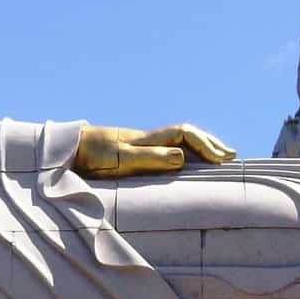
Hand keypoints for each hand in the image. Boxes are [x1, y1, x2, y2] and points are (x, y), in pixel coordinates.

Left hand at [73, 123, 236, 178]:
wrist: (68, 148)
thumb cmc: (90, 154)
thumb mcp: (120, 158)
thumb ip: (149, 158)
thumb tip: (182, 158)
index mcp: (148, 139)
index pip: (185, 134)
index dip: (205, 144)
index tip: (221, 160)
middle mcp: (148, 139)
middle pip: (187, 135)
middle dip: (210, 143)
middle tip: (231, 155)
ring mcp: (141, 145)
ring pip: (178, 142)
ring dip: (200, 148)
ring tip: (218, 158)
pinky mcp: (133, 154)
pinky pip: (167, 151)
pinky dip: (183, 155)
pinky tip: (186, 164)